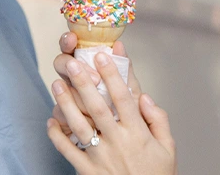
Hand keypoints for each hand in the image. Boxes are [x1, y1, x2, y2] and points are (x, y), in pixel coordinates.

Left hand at [47, 51, 176, 174]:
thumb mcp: (168, 147)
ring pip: (79, 126)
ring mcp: (100, 157)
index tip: (103, 56)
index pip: (123, 98)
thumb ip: (159, 119)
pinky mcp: (87, 172)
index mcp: (138, 133)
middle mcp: (118, 142)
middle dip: (84, 83)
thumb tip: (145, 97)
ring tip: (56, 85)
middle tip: (72, 64)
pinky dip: (56, 136)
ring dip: (66, 104)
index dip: (113, 75)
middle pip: (97, 107)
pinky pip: (68, 151)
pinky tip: (51, 120)